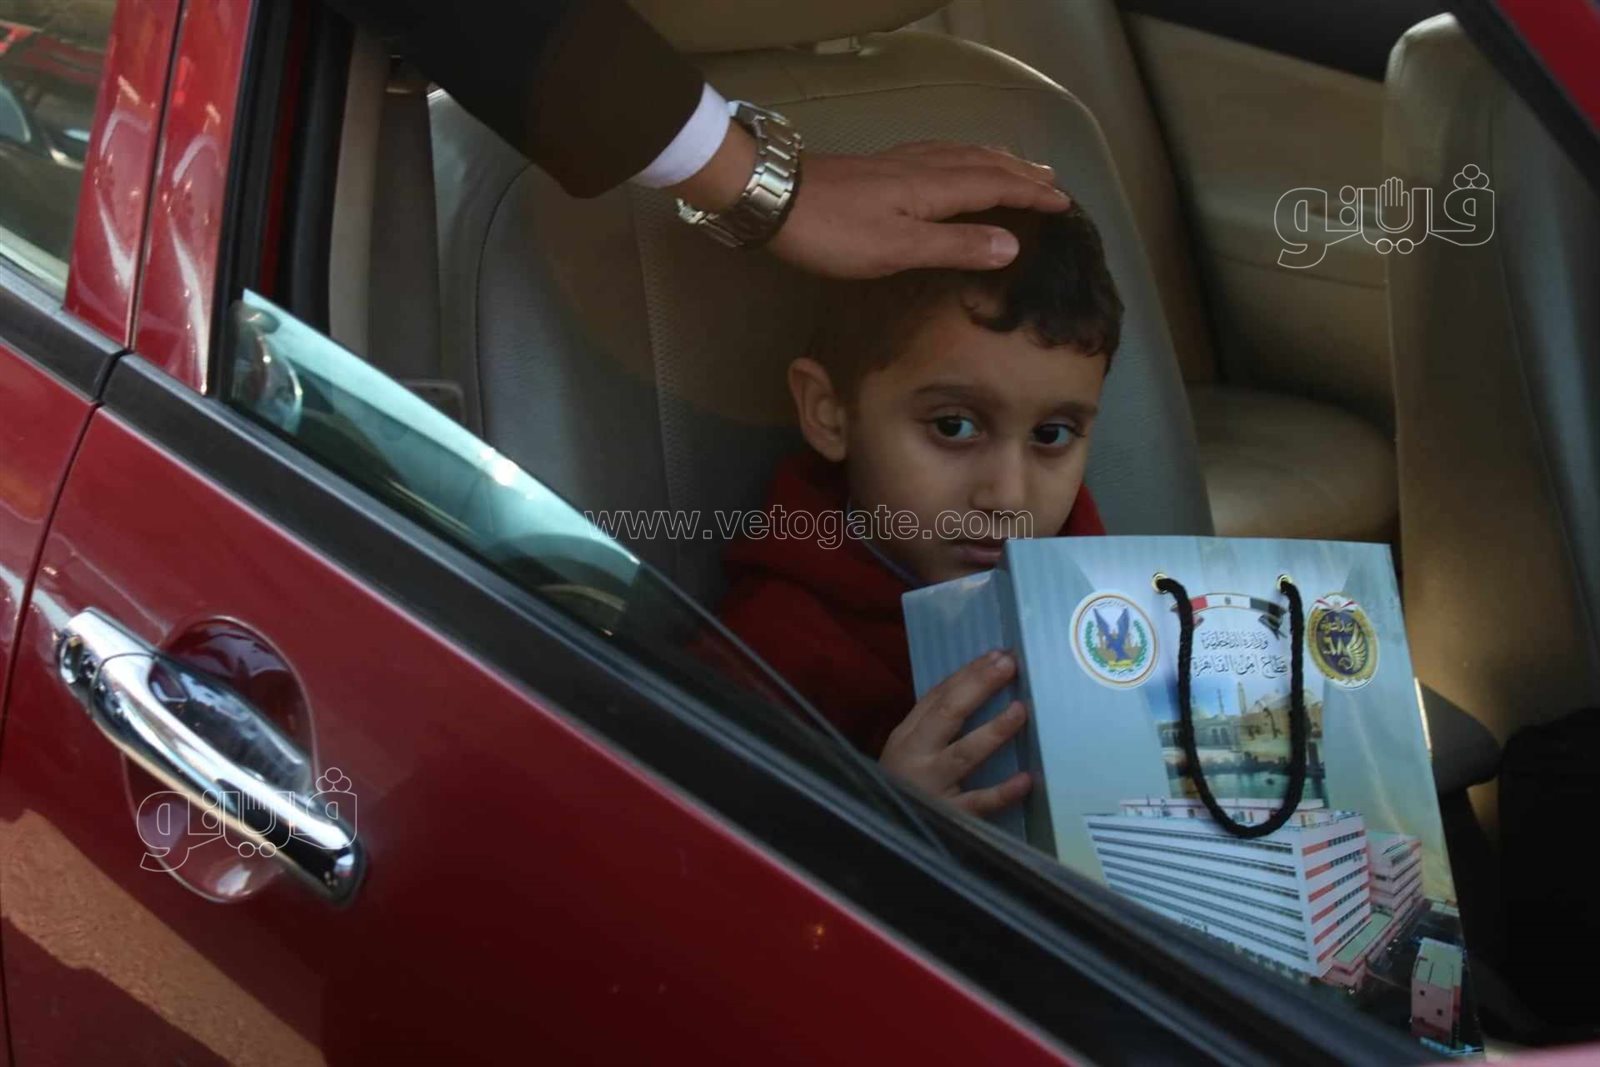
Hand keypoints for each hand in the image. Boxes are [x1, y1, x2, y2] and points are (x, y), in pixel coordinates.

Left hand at [671, 124, 1071, 277]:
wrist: (773, 198)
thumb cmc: (833, 232)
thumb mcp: (897, 249)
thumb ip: (954, 246)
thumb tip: (1012, 245)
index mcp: (934, 187)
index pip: (997, 186)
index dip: (1031, 195)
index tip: (1063, 203)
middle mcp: (922, 168)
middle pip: (983, 164)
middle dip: (1020, 172)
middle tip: (1051, 181)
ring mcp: (898, 164)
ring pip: (960, 156)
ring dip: (993, 160)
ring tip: (1015, 164)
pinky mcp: (878, 168)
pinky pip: (937, 155)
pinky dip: (961, 157)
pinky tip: (950, 163)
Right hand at [879, 649, 1031, 814]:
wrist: (883, 838)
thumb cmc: (905, 789)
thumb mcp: (909, 753)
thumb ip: (934, 727)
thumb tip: (976, 689)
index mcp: (907, 736)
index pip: (937, 697)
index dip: (968, 674)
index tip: (997, 655)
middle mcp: (917, 756)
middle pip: (948, 714)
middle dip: (979, 686)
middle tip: (1009, 665)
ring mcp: (932, 787)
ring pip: (965, 754)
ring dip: (994, 730)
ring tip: (1021, 710)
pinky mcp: (949, 818)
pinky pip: (978, 803)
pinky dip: (1002, 792)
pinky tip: (1026, 779)